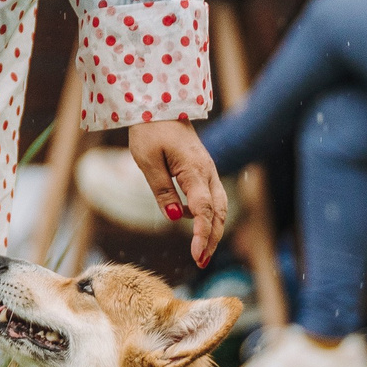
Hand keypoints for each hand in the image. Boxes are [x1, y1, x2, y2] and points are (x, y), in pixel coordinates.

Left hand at [126, 119, 228, 267]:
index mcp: (194, 170)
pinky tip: (195, 225)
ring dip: (213, 230)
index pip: (203, 209)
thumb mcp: (147, 161)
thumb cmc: (150, 130)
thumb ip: (162, 191)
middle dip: (211, 239)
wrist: (160, 104)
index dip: (201, 234)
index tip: (196, 256)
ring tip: (201, 252)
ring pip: (219, 206)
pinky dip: (209, 216)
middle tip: (200, 262)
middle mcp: (207, 171)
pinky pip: (212, 197)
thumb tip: (176, 218)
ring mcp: (208, 170)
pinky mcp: (203, 169)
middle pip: (217, 212)